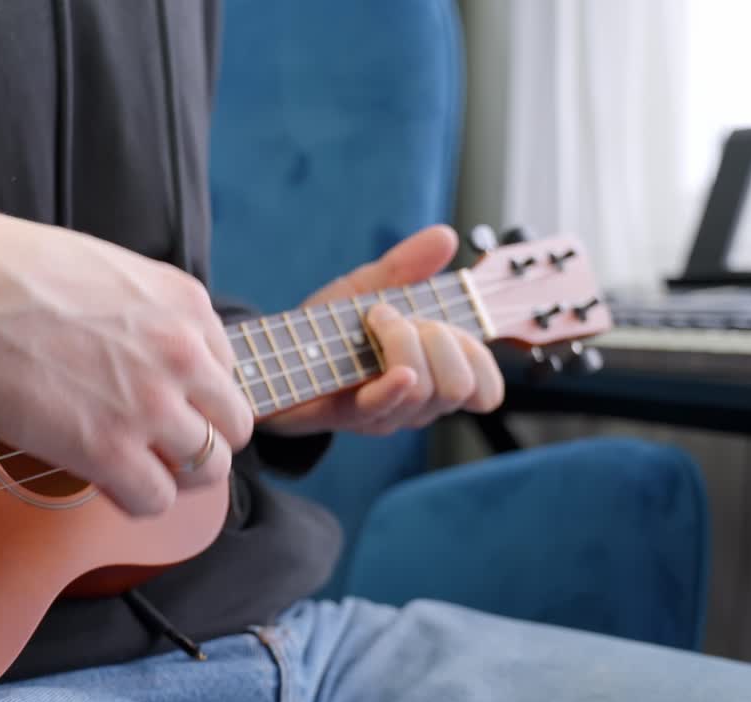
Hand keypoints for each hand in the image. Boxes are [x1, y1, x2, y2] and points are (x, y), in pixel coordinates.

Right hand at [0, 202, 253, 516]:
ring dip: (175, 476)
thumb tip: (143, 346)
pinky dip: (136, 500)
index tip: (165, 404)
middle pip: (233, 426)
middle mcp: (184, 354)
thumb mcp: (108, 270)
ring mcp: (151, 405)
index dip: (195, 395)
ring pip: (208, 469)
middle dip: (202, 441)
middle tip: (161, 448)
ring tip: (137, 470)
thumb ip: (144, 311)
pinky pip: (156, 499)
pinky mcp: (110, 450)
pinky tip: (107, 483)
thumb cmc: (11, 272)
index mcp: (186, 304)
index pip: (226, 370)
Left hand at [261, 225, 503, 436]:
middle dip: (441, 340)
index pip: (485, 390)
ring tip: (372, 322)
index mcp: (429, 377)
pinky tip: (396, 367)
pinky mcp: (347, 416)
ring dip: (405, 342)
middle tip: (396, 316)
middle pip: (462, 386)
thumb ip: (407, 266)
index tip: (463, 322)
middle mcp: (414, 403)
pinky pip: (386, 406)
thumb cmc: (321, 332)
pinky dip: (396, 383)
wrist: (264, 358)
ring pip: (429, 391)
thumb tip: (446, 236)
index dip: (485, 359)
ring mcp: (384, 413)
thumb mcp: (367, 289)